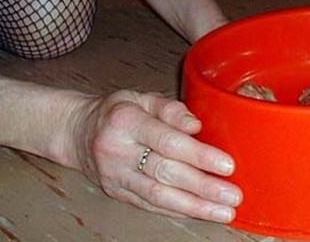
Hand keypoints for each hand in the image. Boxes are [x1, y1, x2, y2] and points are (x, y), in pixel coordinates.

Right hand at [67, 90, 241, 221]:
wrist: (76, 132)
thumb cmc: (116, 112)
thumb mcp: (142, 97)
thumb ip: (171, 109)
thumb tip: (196, 125)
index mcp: (126, 121)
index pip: (168, 142)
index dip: (200, 155)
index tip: (227, 165)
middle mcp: (118, 151)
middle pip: (166, 173)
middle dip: (204, 187)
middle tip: (232, 195)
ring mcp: (115, 176)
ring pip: (158, 196)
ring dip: (195, 207)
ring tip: (222, 211)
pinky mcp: (116, 193)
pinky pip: (149, 205)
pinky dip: (177, 210)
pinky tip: (199, 212)